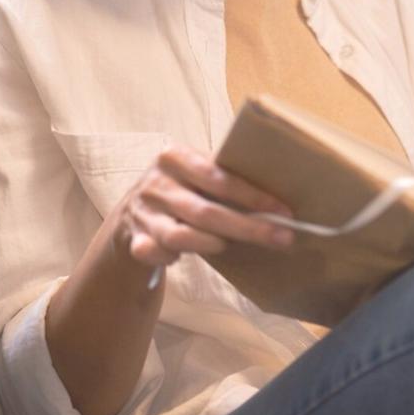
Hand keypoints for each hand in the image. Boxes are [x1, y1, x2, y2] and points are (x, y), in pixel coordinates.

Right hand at [113, 143, 295, 272]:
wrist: (130, 213)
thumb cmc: (180, 191)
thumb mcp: (194, 175)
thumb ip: (224, 179)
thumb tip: (277, 203)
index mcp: (175, 157)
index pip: (219, 177)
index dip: (253, 197)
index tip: (283, 211)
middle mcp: (156, 183)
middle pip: (206, 211)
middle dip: (248, 227)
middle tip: (282, 238)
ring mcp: (141, 213)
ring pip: (181, 235)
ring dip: (212, 243)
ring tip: (229, 246)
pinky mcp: (133, 241)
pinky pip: (156, 254)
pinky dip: (171, 258)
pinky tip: (180, 258)